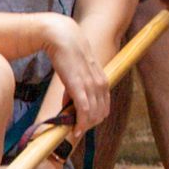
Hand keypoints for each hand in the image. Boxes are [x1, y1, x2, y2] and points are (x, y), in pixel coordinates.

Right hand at [39, 16, 108, 133]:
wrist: (64, 38)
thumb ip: (79, 88)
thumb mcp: (79, 73)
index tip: (81, 121)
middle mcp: (101, 85)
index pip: (104, 108)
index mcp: (103, 82)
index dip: (93, 119)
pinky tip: (74, 130)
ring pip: (93, 116)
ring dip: (82, 125)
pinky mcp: (79, 87)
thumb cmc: (69, 55)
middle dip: (88, 124)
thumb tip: (70, 105)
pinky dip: (80, 123)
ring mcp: (91, 86)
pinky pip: (84, 111)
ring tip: (69, 125)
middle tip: (73, 124)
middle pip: (100, 115)